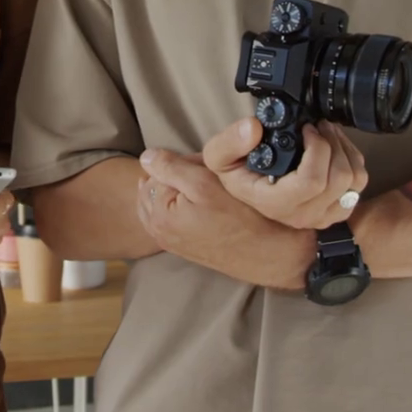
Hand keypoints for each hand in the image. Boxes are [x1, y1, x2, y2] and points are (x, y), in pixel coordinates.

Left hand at [137, 148, 310, 290]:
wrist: (265, 254)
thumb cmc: (239, 216)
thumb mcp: (205, 184)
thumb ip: (171, 168)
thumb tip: (146, 157)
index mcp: (157, 214)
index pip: (157, 171)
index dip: (182, 162)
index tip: (206, 166)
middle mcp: (156, 231)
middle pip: (156, 186)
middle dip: (177, 176)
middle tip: (208, 177)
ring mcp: (168, 241)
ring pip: (161, 200)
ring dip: (177, 190)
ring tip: (206, 189)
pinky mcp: (181, 246)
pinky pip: (168, 216)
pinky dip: (178, 204)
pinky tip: (198, 202)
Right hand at [203, 118, 368, 229]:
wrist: (247, 190)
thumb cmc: (237, 173)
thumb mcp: (218, 157)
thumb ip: (229, 142)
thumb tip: (253, 128)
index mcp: (275, 203)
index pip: (311, 182)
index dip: (318, 149)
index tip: (307, 129)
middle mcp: (301, 214)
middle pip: (339, 179)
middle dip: (333, 143)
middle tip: (319, 125)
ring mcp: (322, 215)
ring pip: (354, 181)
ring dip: (344, 149)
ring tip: (326, 133)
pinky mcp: (337, 211)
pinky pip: (359, 184)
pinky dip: (352, 159)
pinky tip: (334, 148)